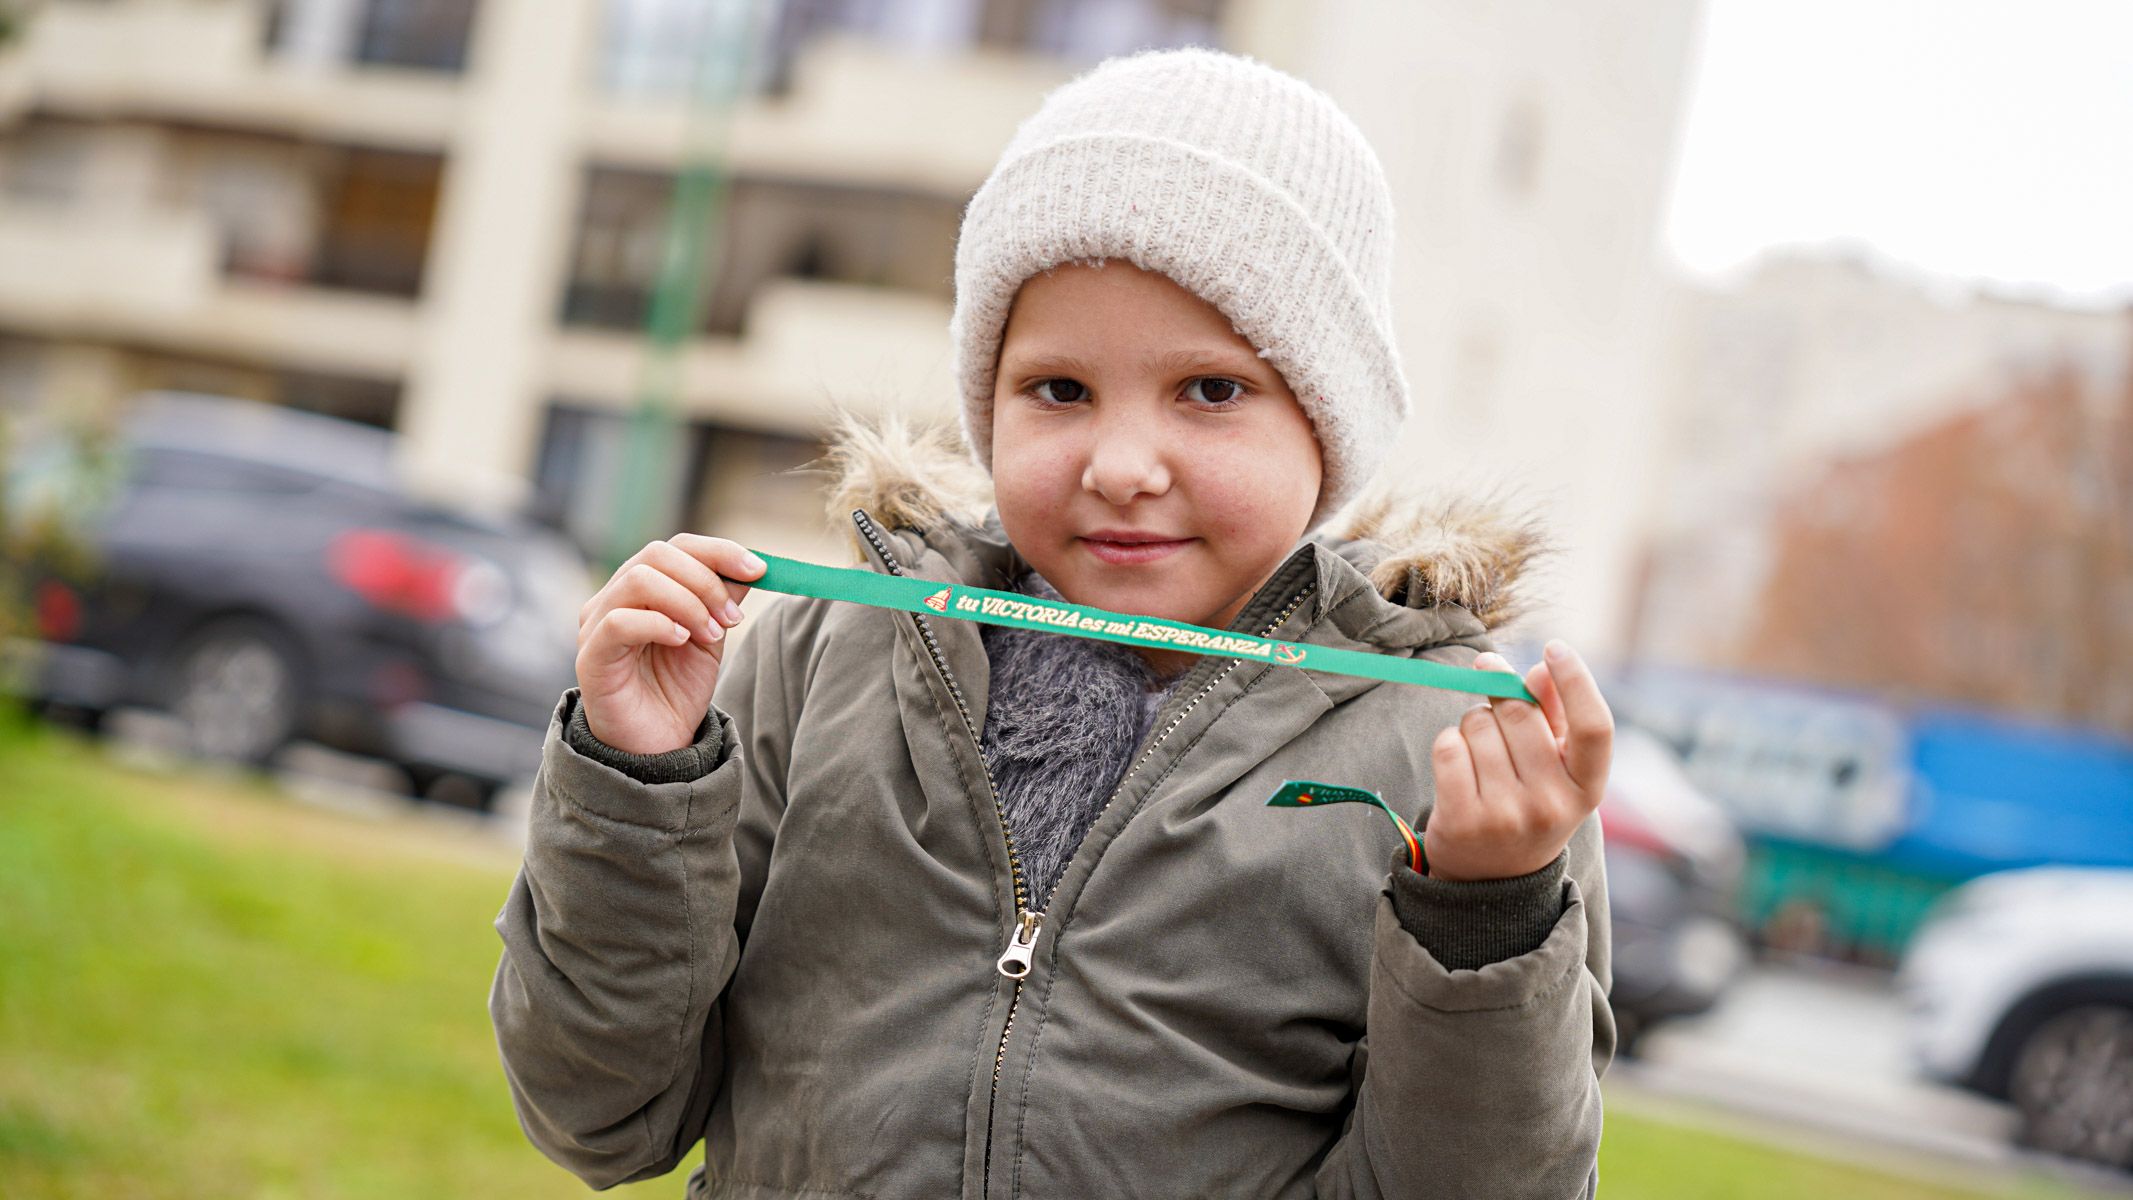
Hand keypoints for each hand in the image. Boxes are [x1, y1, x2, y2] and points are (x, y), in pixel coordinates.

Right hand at [576, 535, 765, 755]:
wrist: (657, 745)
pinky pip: (619, 621)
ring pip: (638, 580)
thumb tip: (749, 566)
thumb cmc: (676, 690)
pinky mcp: (590, 656)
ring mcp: (596, 625)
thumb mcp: (711, 637)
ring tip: (711, 635)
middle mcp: (613, 598)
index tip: (758, 570)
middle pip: (656, 555)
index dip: (719, 551)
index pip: (676, 547)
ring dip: (687, 603)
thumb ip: (722, 600)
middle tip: (731, 619)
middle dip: (706, 581)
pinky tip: (682, 640)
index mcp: (642, 589)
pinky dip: (659, 623)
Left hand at [1422, 640, 1613, 881]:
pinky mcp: (1463, 821)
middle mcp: (1552, 805)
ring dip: (1472, 725)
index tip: (1554, 647)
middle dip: (1499, 697)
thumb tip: (1541, 668)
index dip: (1577, 680)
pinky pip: (1448, 747)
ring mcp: (1507, 815)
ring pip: (1477, 725)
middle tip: (1494, 706)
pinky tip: (1458, 767)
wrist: (1492, 878)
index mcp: (1586, 788)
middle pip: (1519, 713)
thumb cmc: (1528, 802)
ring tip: (1481, 755)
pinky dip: (1448, 743)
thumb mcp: (1555, 767)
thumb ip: (1553, 715)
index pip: (1595, 726)